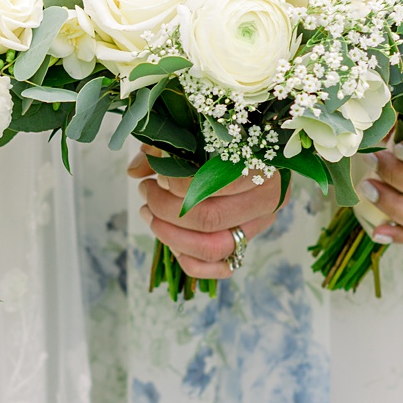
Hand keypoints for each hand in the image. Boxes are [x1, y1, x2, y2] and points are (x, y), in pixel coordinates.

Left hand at [132, 149, 285, 280]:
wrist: (247, 154)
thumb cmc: (217, 141)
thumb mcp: (193, 135)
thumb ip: (164, 151)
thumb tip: (135, 172)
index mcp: (262, 165)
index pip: (218, 183)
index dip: (178, 184)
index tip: (158, 176)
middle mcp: (267, 199)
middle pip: (210, 219)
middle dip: (165, 209)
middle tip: (146, 192)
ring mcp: (259, 226)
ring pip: (214, 247)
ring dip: (172, 236)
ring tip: (148, 213)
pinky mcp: (248, 244)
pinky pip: (221, 267)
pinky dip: (190, 262)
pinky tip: (169, 242)